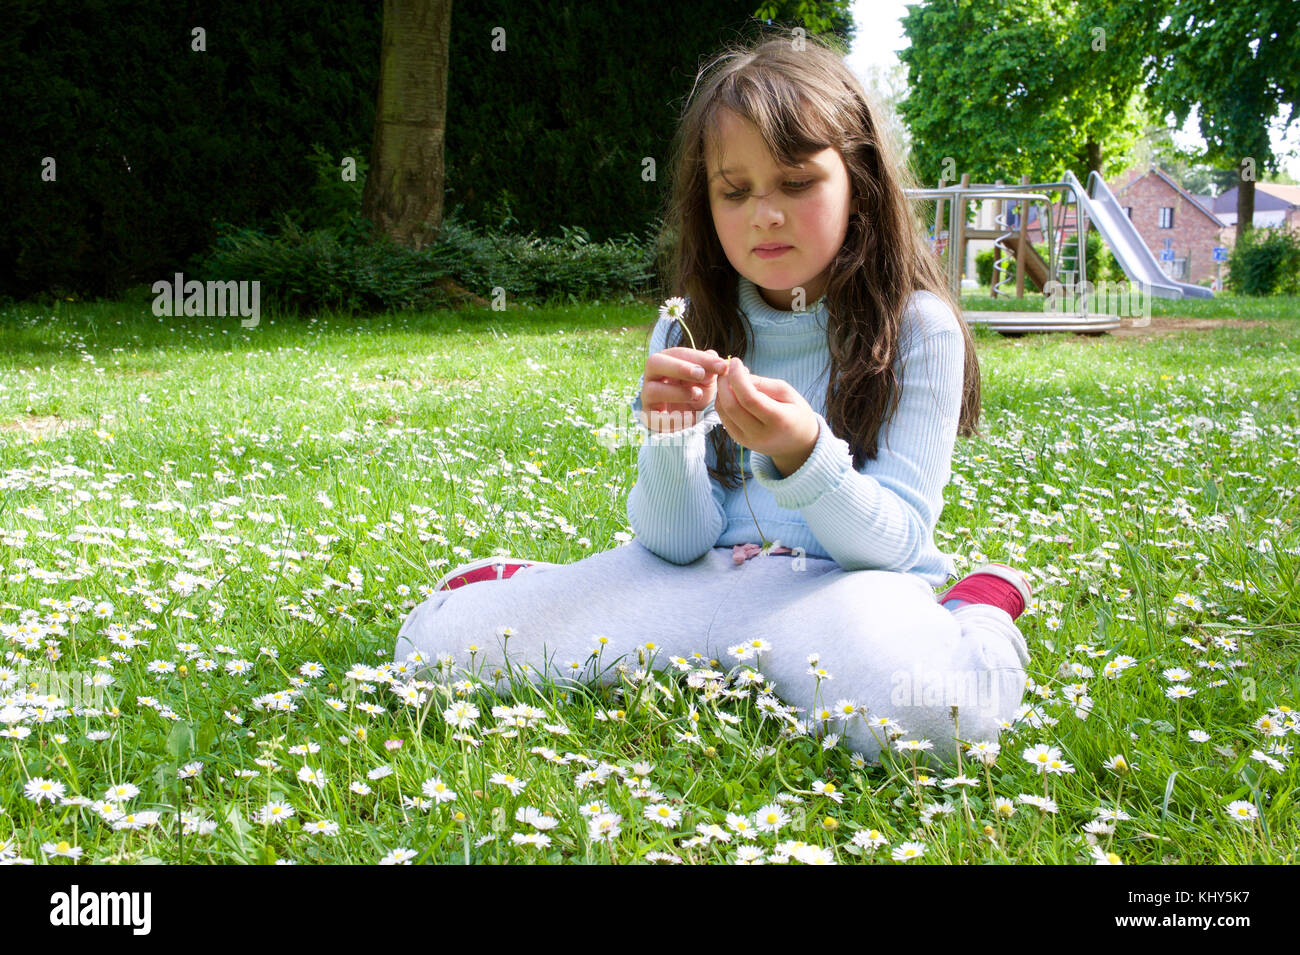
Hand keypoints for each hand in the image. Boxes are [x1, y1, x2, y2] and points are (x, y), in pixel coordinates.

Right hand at [639, 346, 728, 433]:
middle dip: (679, 368)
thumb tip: (715, 357)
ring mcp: (647, 397)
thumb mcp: (707, 379)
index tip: (721, 366)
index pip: (678, 353)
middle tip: (700, 374)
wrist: (689, 417)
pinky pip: (656, 417)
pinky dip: (674, 418)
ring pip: (653, 390)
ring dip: (678, 392)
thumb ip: (711, 368)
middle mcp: (651, 376)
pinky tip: (691, 417)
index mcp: (666, 360)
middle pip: (653, 362)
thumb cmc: (697, 391)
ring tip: (697, 395)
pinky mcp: (649, 417)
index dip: (699, 358)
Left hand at [715, 357, 818, 475]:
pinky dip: (722, 402)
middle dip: (724, 383)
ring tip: (728, 378)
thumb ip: (764, 384)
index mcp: (778, 421)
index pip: (750, 399)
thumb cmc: (796, 413)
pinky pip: (724, 418)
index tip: (735, 361)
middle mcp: (761, 434)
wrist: (798, 443)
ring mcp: (748, 440)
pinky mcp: (739, 441)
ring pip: (724, 412)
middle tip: (726, 367)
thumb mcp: (788, 393)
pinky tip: (729, 392)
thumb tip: (740, 375)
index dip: (738, 378)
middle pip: (732, 406)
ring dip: (721, 392)